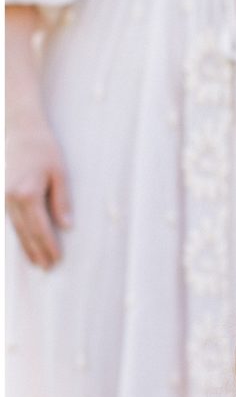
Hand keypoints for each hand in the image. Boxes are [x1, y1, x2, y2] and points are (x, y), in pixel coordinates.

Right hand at [6, 124, 71, 267]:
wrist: (18, 128)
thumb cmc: (42, 147)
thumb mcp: (59, 172)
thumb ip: (62, 201)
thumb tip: (67, 226)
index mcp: (27, 194)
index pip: (40, 228)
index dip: (49, 246)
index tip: (57, 260)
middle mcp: (10, 198)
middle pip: (25, 232)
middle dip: (36, 252)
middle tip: (46, 268)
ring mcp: (2, 196)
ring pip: (14, 228)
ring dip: (25, 246)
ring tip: (35, 261)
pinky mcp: (0, 192)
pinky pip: (9, 218)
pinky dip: (17, 232)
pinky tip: (23, 241)